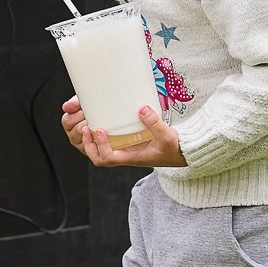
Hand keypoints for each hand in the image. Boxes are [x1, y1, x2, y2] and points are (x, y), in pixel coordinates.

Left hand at [60, 97, 187, 168]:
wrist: (181, 153)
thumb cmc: (174, 148)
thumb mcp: (167, 135)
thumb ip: (155, 123)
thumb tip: (142, 108)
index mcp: (132, 157)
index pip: (108, 158)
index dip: (100, 145)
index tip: (99, 130)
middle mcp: (126, 155)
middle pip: (100, 158)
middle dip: (89, 145)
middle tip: (86, 128)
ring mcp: (127, 151)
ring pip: (103, 152)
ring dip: (93, 141)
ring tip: (89, 125)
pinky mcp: (130, 145)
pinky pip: (111, 143)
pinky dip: (103, 136)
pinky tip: (104, 122)